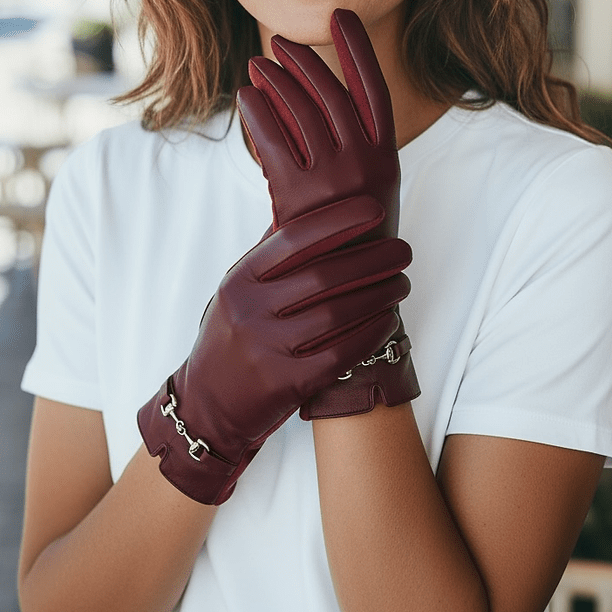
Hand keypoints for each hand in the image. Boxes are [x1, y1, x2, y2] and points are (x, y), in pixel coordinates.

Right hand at [138, 195, 411, 503]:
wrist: (208, 403)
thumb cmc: (232, 336)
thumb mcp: (237, 290)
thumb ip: (269, 253)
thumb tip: (302, 207)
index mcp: (241, 279)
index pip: (295, 239)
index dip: (338, 220)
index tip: (373, 210)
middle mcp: (251, 310)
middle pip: (324, 276)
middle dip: (374, 259)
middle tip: (403, 251)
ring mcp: (268, 348)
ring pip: (338, 313)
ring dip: (380, 295)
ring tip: (401, 283)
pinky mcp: (288, 383)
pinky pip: (341, 353)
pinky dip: (371, 333)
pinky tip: (389, 320)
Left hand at [237, 9, 419, 418]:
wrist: (345, 306)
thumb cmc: (353, 248)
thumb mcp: (363, 195)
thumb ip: (349, 152)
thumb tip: (323, 108)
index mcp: (387, 159)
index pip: (374, 89)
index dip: (358, 49)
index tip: (342, 15)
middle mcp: (365, 164)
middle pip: (330, 92)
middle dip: (303, 61)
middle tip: (278, 43)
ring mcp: (333, 180)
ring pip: (299, 110)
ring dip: (275, 80)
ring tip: (255, 65)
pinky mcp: (298, 198)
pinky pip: (271, 139)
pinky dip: (256, 112)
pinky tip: (245, 99)